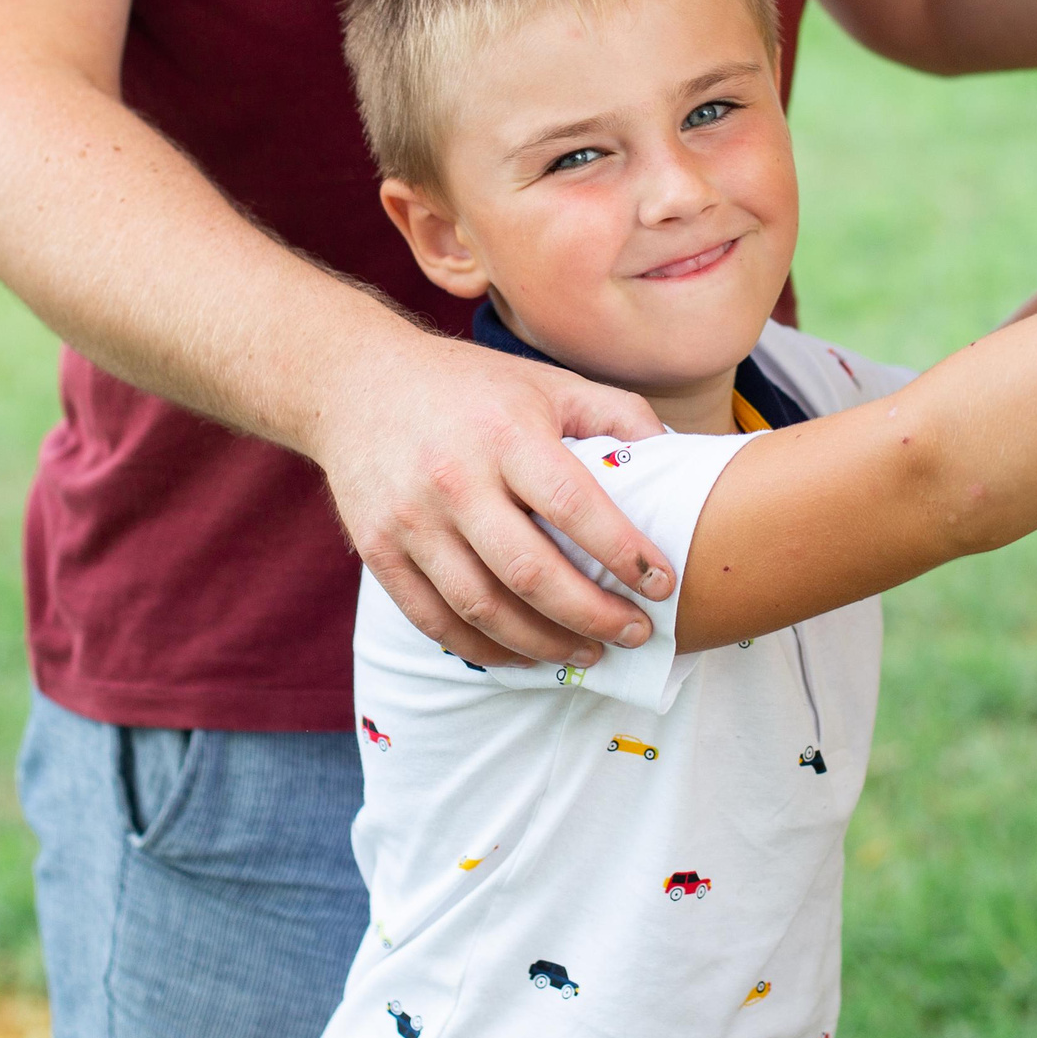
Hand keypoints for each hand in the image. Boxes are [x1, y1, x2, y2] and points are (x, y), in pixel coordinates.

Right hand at [312, 329, 671, 668]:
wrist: (358, 382)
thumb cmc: (472, 387)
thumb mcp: (548, 382)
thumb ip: (616, 415)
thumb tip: (679, 456)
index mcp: (506, 433)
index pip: (574, 505)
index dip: (623, 552)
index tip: (664, 585)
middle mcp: (454, 478)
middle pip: (529, 571)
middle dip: (592, 614)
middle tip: (636, 634)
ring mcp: (411, 519)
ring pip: (482, 607)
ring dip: (543, 643)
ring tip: (590, 653)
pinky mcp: (380, 551)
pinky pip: (435, 620)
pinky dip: (484, 649)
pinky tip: (526, 655)